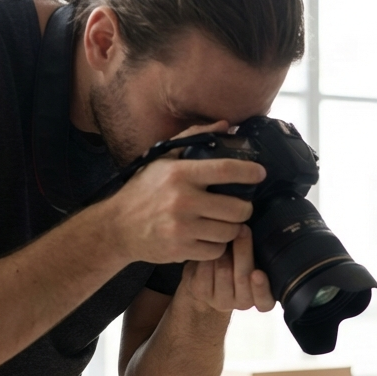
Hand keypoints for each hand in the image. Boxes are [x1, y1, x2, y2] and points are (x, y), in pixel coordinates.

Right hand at [102, 121, 266, 264]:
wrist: (116, 227)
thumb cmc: (143, 191)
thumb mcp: (162, 160)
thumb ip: (193, 139)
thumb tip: (226, 125)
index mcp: (179, 174)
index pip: (226, 170)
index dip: (250, 172)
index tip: (260, 174)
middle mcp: (182, 200)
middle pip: (238, 208)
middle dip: (244, 208)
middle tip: (239, 206)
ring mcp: (182, 228)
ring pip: (231, 231)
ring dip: (231, 228)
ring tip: (222, 222)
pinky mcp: (182, 250)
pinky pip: (217, 250)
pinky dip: (217, 245)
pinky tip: (208, 237)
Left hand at [180, 224, 275, 313]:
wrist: (212, 278)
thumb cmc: (240, 265)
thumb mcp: (257, 262)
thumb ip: (262, 256)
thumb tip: (262, 234)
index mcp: (263, 299)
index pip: (265, 301)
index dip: (261, 288)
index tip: (258, 273)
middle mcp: (243, 304)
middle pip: (242, 277)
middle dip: (243, 251)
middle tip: (243, 230)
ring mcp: (221, 301)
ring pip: (223, 270)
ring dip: (224, 250)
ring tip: (225, 238)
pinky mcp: (201, 293)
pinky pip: (205, 269)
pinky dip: (208, 254)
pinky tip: (210, 247)